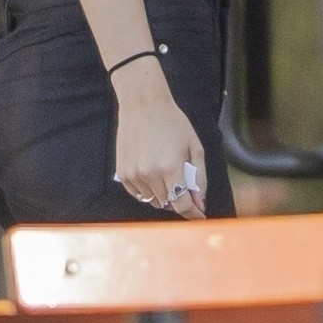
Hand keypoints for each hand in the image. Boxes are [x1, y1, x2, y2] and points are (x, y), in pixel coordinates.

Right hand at [112, 57, 206, 216]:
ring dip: (163, 196)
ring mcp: (134, 174)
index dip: (192, 213)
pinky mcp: (123, 173)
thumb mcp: (195, 147)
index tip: (199, 217)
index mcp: (171, 168)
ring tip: (166, 176)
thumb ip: (199, 177)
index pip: (182, 204)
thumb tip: (200, 202)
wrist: (143, 105)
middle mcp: (150, 174)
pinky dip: (147, 191)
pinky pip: (137, 194)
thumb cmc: (172, 122)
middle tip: (183, 186)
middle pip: (168, 204)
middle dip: (179, 200)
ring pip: (152, 201)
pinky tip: (152, 176)